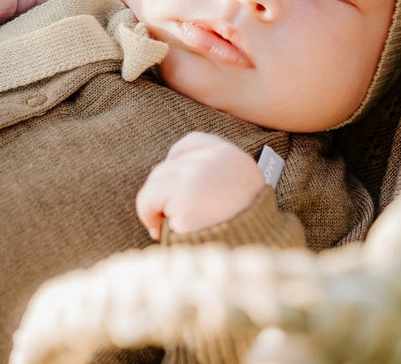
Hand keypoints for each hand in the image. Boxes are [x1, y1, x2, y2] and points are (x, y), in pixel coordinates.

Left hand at [136, 132, 265, 239]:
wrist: (252, 258)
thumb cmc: (244, 238)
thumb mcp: (241, 200)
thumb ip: (216, 184)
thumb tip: (175, 188)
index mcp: (237, 161)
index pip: (194, 142)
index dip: (177, 162)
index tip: (175, 185)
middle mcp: (220, 159)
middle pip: (171, 164)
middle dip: (165, 193)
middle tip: (172, 219)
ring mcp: (201, 173)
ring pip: (157, 180)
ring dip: (157, 206)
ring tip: (167, 227)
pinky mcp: (184, 193)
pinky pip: (148, 199)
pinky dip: (148, 216)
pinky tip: (159, 231)